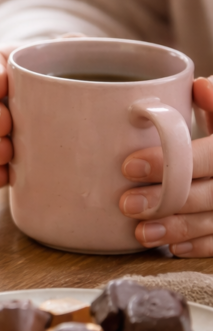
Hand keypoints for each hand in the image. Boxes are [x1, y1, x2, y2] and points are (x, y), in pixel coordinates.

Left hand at [121, 76, 212, 255]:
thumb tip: (198, 84)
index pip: (208, 156)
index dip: (167, 163)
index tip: (128, 167)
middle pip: (209, 194)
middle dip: (166, 201)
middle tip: (127, 203)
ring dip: (175, 229)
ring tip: (139, 232)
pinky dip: (196, 246)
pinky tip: (171, 246)